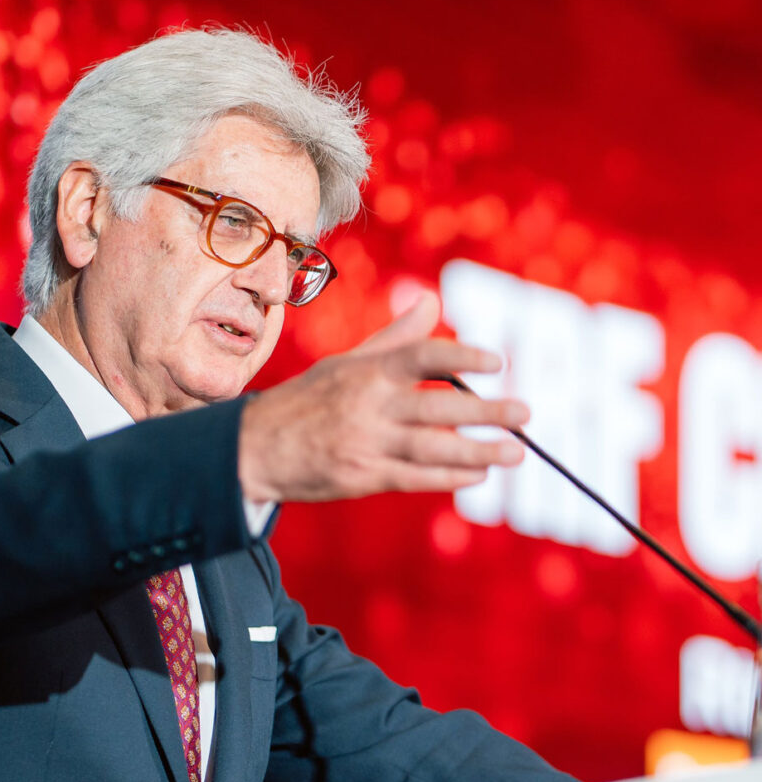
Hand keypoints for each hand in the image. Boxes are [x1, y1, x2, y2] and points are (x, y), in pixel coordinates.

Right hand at [238, 291, 528, 502]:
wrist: (256, 448)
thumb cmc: (306, 400)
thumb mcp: (345, 362)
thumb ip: (394, 338)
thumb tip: (431, 303)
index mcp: (366, 371)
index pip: (422, 356)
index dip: (463, 356)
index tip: (497, 361)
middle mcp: (369, 404)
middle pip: (438, 406)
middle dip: (486, 411)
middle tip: (525, 412)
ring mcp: (365, 442)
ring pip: (433, 447)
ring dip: (479, 450)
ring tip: (515, 452)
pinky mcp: (362, 477)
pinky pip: (415, 478)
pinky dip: (450, 477)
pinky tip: (478, 473)